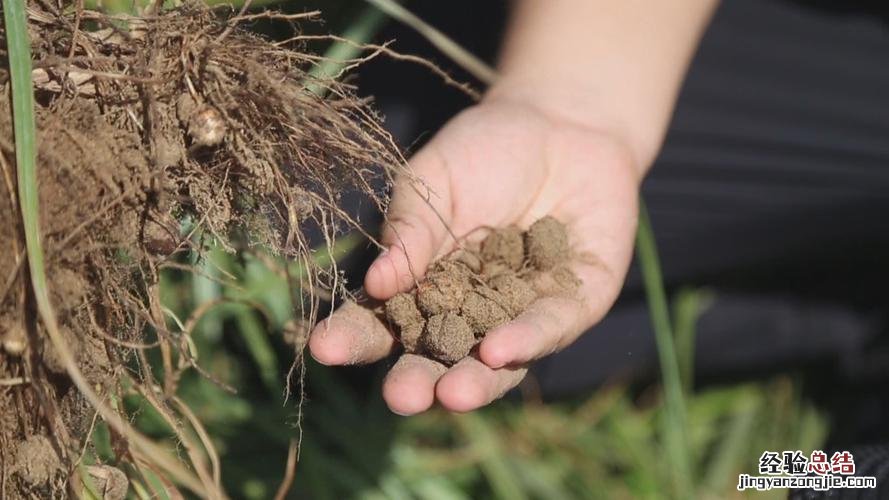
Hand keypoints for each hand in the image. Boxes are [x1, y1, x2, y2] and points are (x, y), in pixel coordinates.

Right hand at [309, 95, 640, 413]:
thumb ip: (411, 231)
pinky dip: (527, 339)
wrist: (560, 121)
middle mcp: (469, 312)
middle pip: (438, 357)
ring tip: (452, 395)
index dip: (354, 337)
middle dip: (419, 381)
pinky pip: (551, 326)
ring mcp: (520, 313)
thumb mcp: (433, 181)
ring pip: (495, 362)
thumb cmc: (484, 151)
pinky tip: (499, 350)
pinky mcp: (575, 303)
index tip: (323, 349)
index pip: (382, 321)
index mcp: (423, 287)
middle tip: (402, 398)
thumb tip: (375, 284)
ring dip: (474, 381)